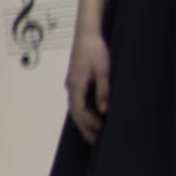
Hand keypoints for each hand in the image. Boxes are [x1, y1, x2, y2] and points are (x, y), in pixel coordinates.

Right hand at [64, 29, 110, 143]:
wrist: (87, 34)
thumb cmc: (96, 50)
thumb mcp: (104, 70)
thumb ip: (104, 91)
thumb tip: (104, 110)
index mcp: (76, 85)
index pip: (80, 111)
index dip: (90, 123)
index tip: (101, 131)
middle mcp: (71, 86)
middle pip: (75, 112)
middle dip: (85, 127)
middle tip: (95, 141)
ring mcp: (71, 83)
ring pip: (75, 107)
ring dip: (83, 121)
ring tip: (92, 134)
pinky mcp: (75, 80)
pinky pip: (77, 100)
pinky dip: (82, 111)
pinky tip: (90, 115)